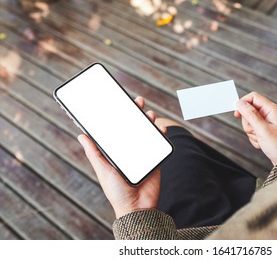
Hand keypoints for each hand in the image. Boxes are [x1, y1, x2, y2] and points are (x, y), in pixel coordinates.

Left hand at [77, 96, 166, 218]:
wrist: (136, 207)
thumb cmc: (116, 190)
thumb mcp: (103, 169)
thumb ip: (94, 152)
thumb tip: (81, 134)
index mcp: (117, 151)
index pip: (118, 129)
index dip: (120, 115)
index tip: (121, 102)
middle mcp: (130, 150)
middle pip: (134, 127)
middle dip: (136, 113)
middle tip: (137, 101)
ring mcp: (143, 154)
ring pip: (147, 133)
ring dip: (149, 121)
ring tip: (149, 114)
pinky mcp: (155, 160)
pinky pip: (159, 145)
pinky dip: (162, 135)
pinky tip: (161, 129)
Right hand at [234, 92, 276, 165]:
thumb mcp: (262, 129)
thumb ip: (250, 114)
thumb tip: (240, 103)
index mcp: (272, 109)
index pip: (253, 97)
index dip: (243, 103)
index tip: (237, 114)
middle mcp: (270, 113)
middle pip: (249, 111)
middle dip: (248, 123)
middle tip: (256, 132)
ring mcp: (267, 122)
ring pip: (249, 122)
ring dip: (251, 132)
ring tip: (260, 139)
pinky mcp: (265, 130)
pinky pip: (252, 131)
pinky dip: (254, 138)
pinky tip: (262, 143)